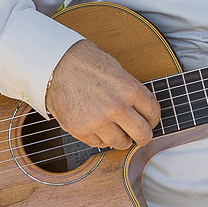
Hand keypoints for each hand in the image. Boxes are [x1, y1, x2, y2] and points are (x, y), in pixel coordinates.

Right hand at [44, 39, 161, 149]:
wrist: (54, 65)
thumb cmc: (84, 62)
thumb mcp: (116, 70)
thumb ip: (130, 91)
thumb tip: (142, 110)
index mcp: (130, 89)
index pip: (153, 113)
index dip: (153, 119)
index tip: (149, 121)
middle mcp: (117, 108)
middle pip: (143, 134)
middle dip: (142, 136)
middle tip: (138, 134)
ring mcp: (99, 121)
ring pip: (121, 143)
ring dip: (120, 138)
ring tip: (114, 129)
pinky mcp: (81, 131)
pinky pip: (99, 144)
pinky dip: (99, 138)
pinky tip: (95, 125)